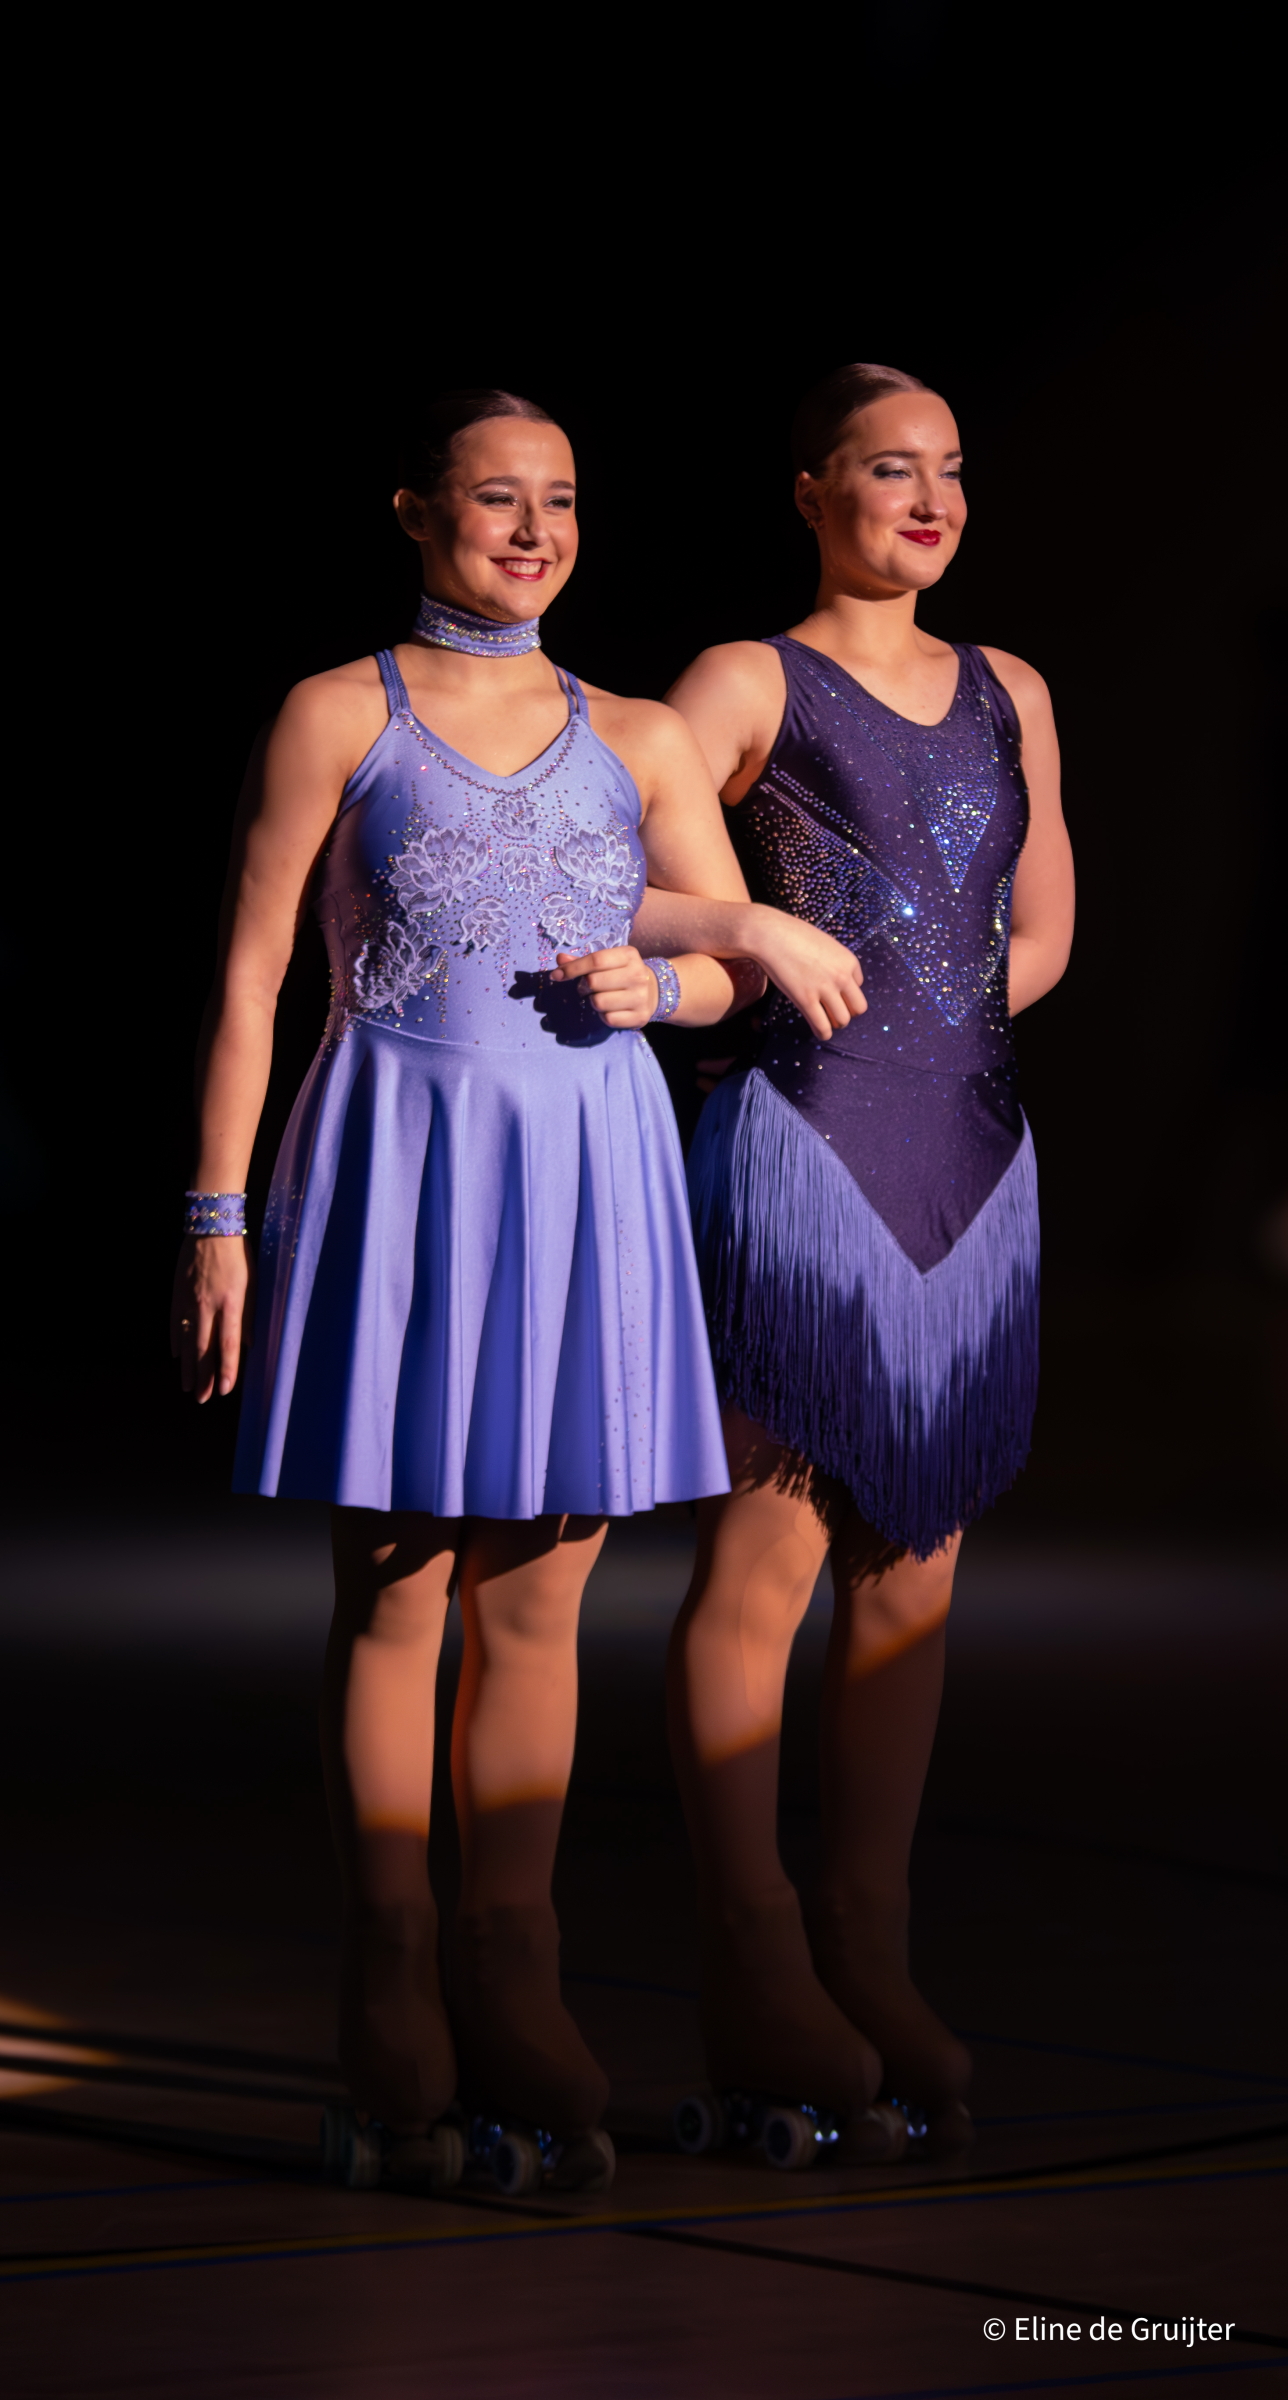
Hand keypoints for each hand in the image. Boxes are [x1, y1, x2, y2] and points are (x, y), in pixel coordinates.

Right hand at [170, 1235, 251, 1402]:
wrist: (210, 1226)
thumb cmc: (238, 1254)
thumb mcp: (253, 1283)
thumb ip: (250, 1315)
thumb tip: (249, 1343)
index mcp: (231, 1302)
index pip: (229, 1343)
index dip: (226, 1369)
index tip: (224, 1390)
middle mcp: (208, 1305)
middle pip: (204, 1349)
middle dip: (204, 1377)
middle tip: (202, 1399)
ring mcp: (189, 1301)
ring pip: (188, 1341)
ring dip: (188, 1366)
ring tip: (188, 1386)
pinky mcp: (177, 1295)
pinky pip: (176, 1324)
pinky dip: (178, 1341)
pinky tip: (178, 1356)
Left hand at [553, 946, 661, 1027]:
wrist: (654, 991)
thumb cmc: (622, 973)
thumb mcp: (608, 961)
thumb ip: (583, 960)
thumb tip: (560, 959)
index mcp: (629, 955)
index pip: (596, 960)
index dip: (572, 968)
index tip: (556, 975)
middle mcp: (638, 975)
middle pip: (594, 982)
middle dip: (584, 986)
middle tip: (587, 988)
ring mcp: (641, 997)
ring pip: (599, 1002)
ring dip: (593, 1001)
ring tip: (601, 997)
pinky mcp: (640, 1017)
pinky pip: (608, 1019)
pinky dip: (603, 1016)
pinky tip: (610, 1009)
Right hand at [748, 909, 865, 1039]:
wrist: (771, 935)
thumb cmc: (794, 935)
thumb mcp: (826, 944)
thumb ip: (835, 961)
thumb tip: (835, 980)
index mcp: (849, 961)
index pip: (859, 986)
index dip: (846, 991)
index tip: (834, 992)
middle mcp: (842, 977)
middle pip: (858, 1007)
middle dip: (848, 1011)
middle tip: (835, 1012)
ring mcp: (825, 990)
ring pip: (843, 1019)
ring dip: (836, 1023)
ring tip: (826, 1022)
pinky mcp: (806, 1000)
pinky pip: (822, 1026)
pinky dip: (823, 1033)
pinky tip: (820, 1033)